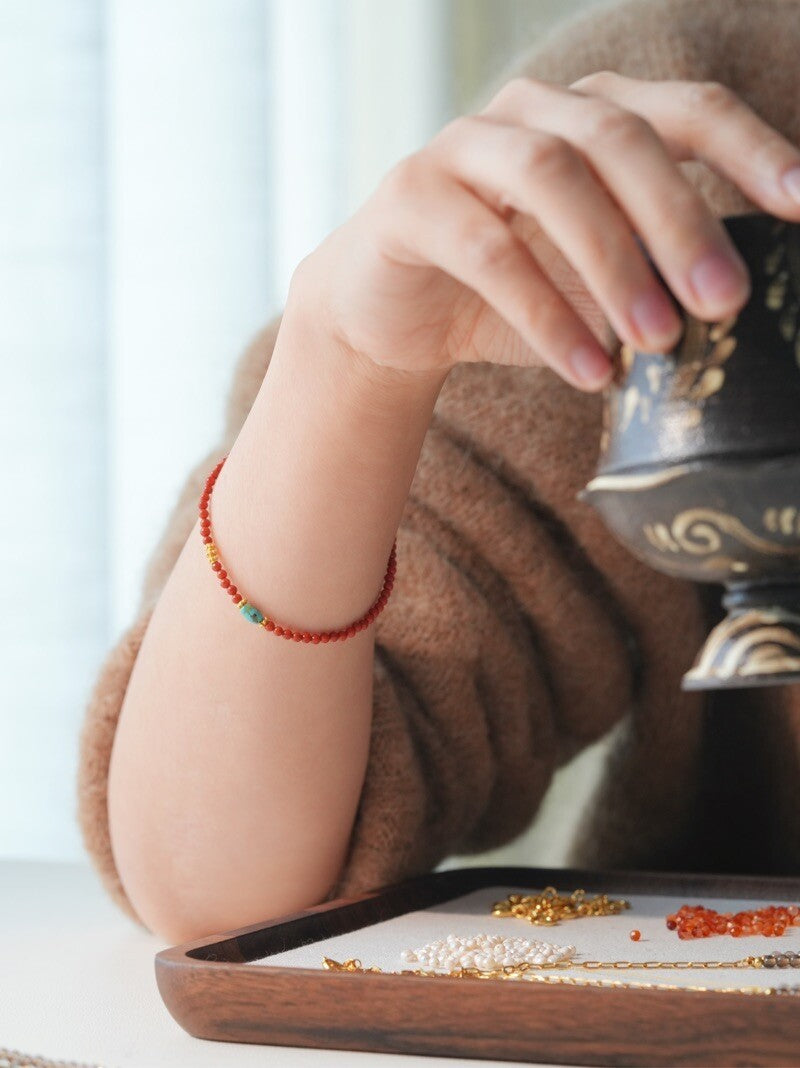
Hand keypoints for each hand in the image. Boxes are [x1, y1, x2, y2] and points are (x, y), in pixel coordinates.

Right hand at [293, 71, 799, 390]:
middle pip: (619, 137)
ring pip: (551, 177)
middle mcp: (529, 113)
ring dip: (613, 263)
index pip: (683, 111)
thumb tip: (736, 304)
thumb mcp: (592, 282)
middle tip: (724, 302)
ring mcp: (463, 146)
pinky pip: (485, 248)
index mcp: (588, 117)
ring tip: (656, 342)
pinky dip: (543, 313)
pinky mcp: (410, 197)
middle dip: (679, 221)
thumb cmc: (504, 294)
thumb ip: (652, 275)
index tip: (799, 205)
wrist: (390, 316)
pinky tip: (585, 369)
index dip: (747, 150)